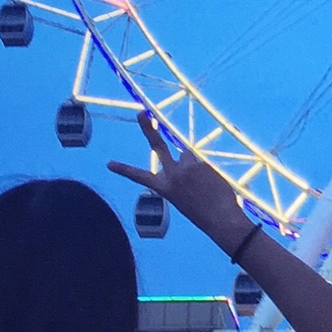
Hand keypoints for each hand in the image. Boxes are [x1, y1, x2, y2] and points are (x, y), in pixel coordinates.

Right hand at [109, 113, 256, 253]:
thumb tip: (184, 157)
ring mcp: (187, 167)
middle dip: (148, 128)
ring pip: (187, 156)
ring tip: (203, 184)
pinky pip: (202, 163)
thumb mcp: (183, 197)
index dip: (124, 170)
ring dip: (193, 165)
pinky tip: (213, 185)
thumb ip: (179, 176)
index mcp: (164, 189)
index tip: (109, 164)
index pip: (140, 177)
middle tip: (141, 112)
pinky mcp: (202, 163)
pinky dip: (207, 172)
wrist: (221, 218)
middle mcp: (173, 174)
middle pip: (158, 146)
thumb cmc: (203, 212)